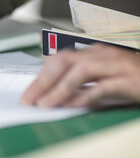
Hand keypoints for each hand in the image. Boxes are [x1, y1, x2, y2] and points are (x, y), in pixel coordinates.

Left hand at [21, 44, 139, 106]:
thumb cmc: (130, 77)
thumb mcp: (101, 74)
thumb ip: (79, 80)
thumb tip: (52, 92)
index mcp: (92, 52)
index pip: (59, 59)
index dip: (41, 76)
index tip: (28, 93)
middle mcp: (101, 55)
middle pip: (65, 61)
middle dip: (43, 81)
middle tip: (29, 99)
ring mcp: (115, 66)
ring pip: (81, 71)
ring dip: (59, 89)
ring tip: (44, 104)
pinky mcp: (129, 81)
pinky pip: (102, 87)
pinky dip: (84, 96)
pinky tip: (71, 105)